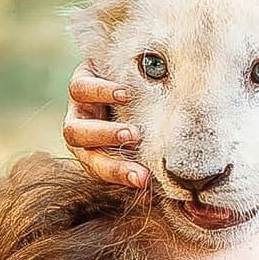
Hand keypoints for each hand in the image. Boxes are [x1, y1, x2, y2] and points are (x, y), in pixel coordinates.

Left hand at [63, 61, 148, 186]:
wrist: (129, 68)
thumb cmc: (143, 108)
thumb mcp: (147, 135)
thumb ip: (156, 158)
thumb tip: (183, 190)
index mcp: (95, 152)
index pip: (103, 171)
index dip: (122, 177)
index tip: (145, 180)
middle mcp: (82, 135)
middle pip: (87, 156)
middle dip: (113, 164)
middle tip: (142, 167)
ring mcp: (77, 109)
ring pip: (75, 129)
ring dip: (104, 134)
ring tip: (134, 133)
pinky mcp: (80, 80)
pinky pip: (80, 89)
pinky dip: (102, 93)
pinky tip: (126, 94)